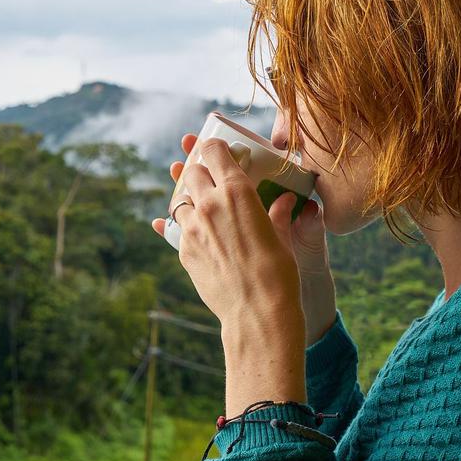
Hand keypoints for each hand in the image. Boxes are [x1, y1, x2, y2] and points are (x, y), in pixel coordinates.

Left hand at [153, 133, 337, 346]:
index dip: (214, 147)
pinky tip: (194, 231)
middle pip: (191, 172)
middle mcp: (209, 204)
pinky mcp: (183, 250)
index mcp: (237, 191)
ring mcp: (191, 228)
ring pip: (180, 200)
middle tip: (211, 179)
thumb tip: (284, 201)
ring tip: (204, 208)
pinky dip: (185, 227)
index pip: (214, 151)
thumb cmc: (278, 273)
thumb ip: (277, 214)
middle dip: (200, 172)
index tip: (219, 150)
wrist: (256, 312)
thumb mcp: (281, 237)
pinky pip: (176, 229)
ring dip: (190, 200)